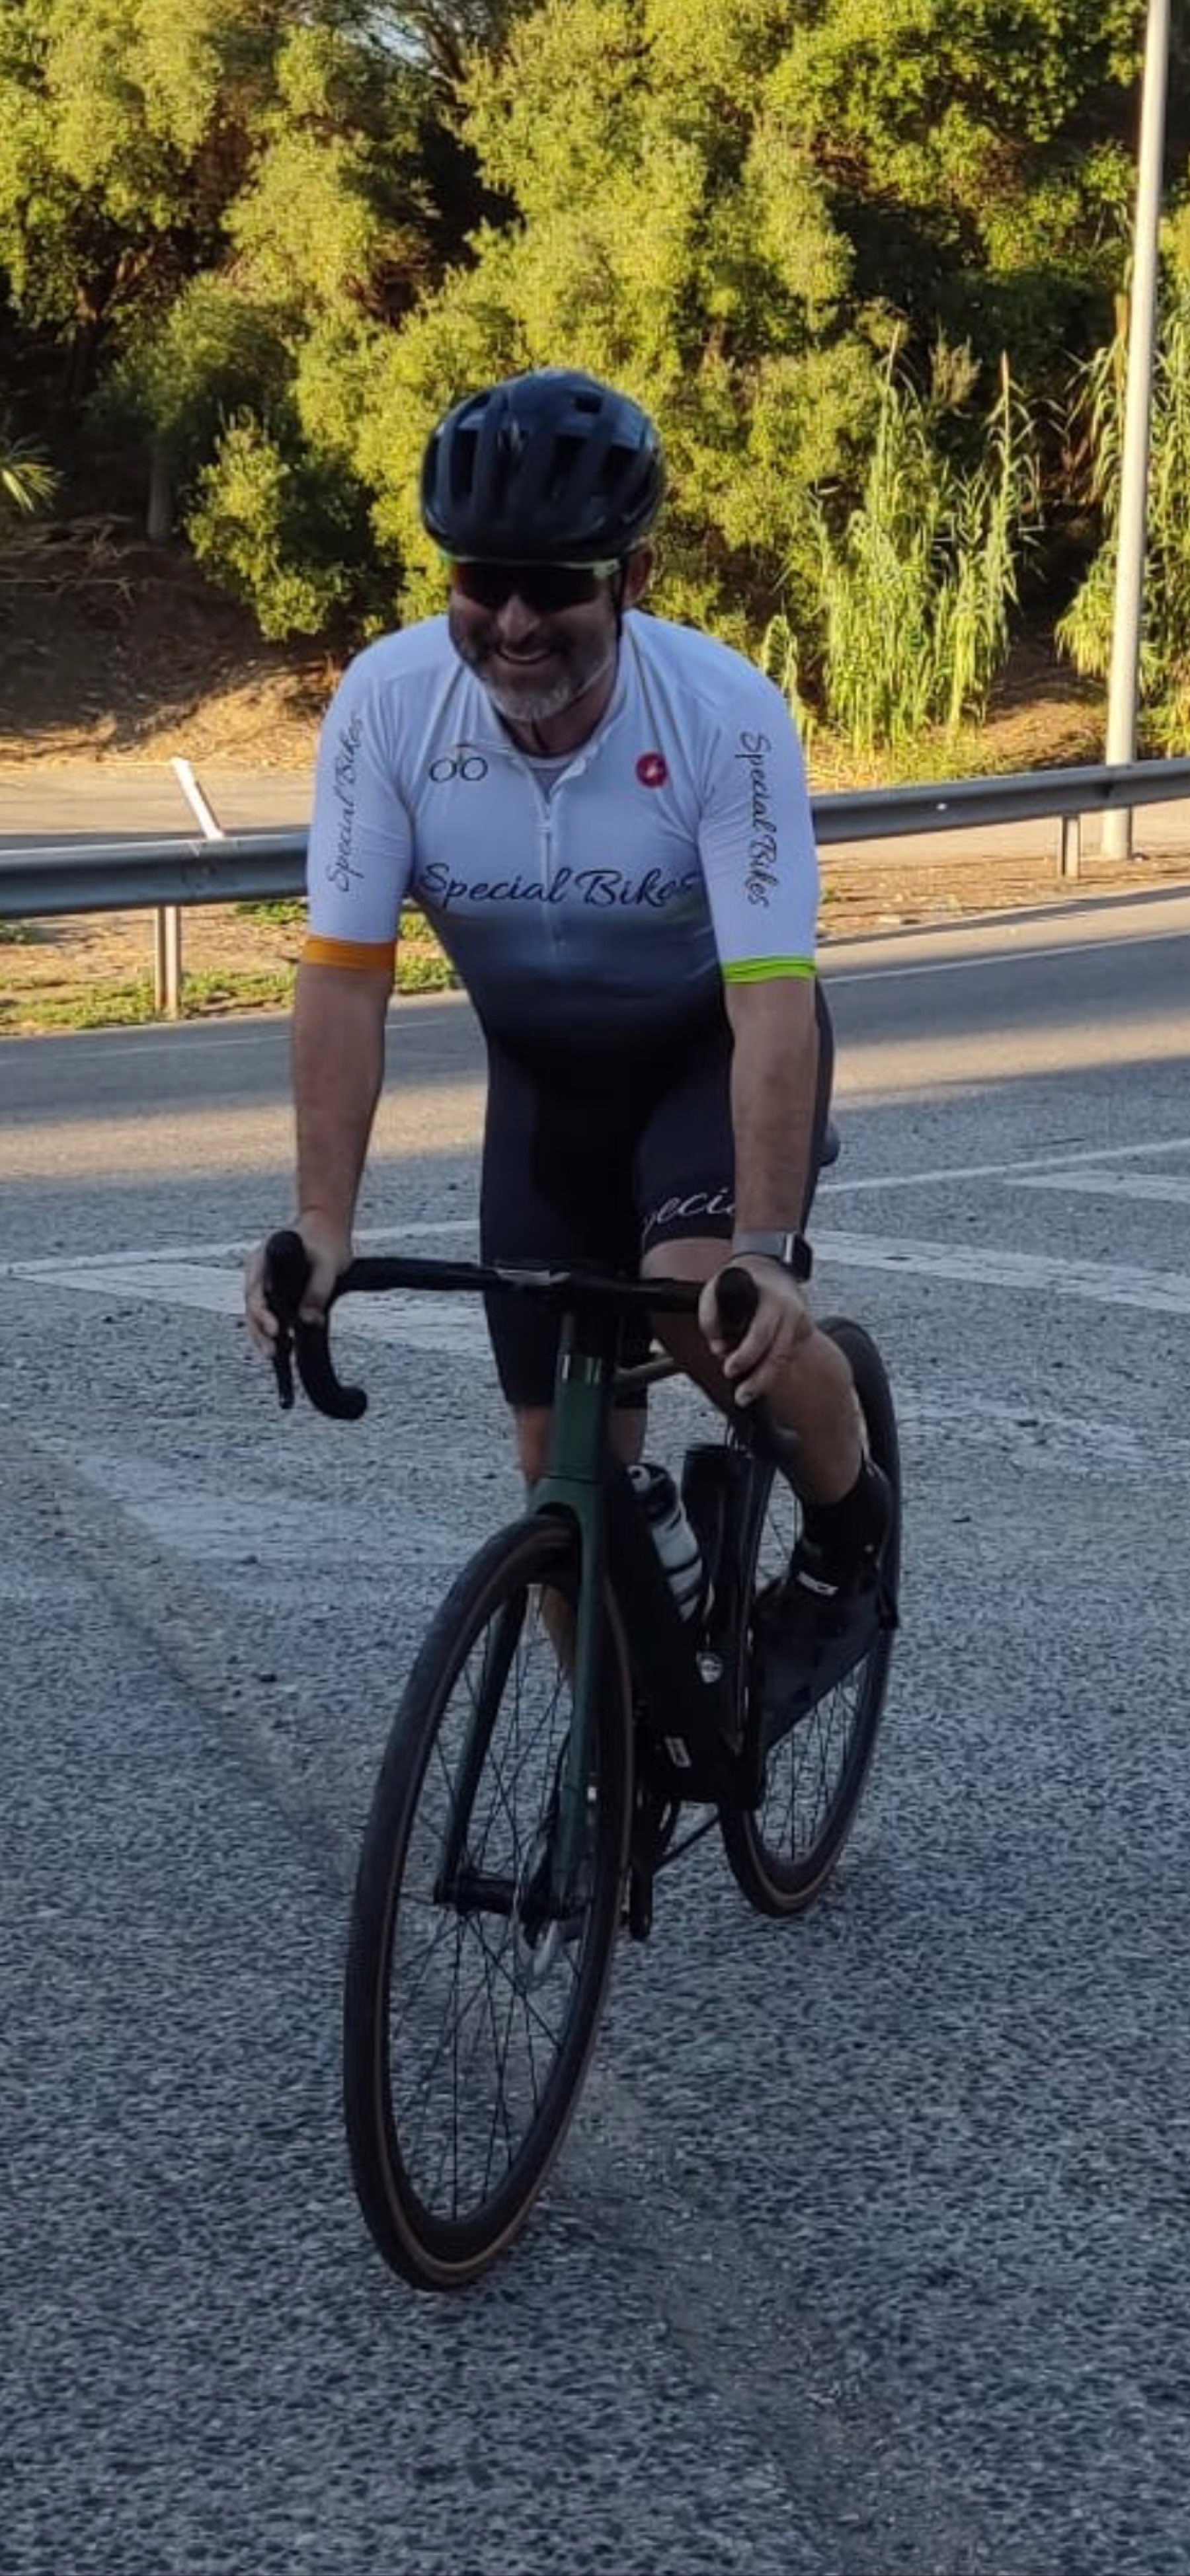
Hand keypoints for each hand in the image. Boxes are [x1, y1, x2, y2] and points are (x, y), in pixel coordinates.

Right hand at [243, 1212, 350, 1359]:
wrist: (325, 1228)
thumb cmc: (325, 1240)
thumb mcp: (327, 1264)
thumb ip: (318, 1291)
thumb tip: (308, 1321)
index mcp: (265, 1258)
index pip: (256, 1290)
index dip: (262, 1313)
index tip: (274, 1329)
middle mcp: (258, 1271)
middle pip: (251, 1305)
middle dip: (259, 1331)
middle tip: (271, 1352)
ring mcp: (262, 1281)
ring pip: (255, 1312)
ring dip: (261, 1333)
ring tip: (272, 1354)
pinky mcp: (271, 1291)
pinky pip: (265, 1311)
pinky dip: (269, 1328)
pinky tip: (279, 1345)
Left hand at [698, 1253, 813, 1406]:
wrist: (771, 1265)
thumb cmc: (741, 1277)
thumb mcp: (715, 1288)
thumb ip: (710, 1318)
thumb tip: (718, 1349)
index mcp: (771, 1299)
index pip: (759, 1334)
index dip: (745, 1356)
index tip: (729, 1370)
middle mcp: (791, 1310)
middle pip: (777, 1355)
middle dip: (758, 1380)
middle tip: (741, 1397)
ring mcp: (801, 1320)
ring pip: (784, 1359)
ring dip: (765, 1381)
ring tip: (745, 1395)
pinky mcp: (805, 1330)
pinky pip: (788, 1355)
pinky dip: (772, 1367)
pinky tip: (758, 1375)